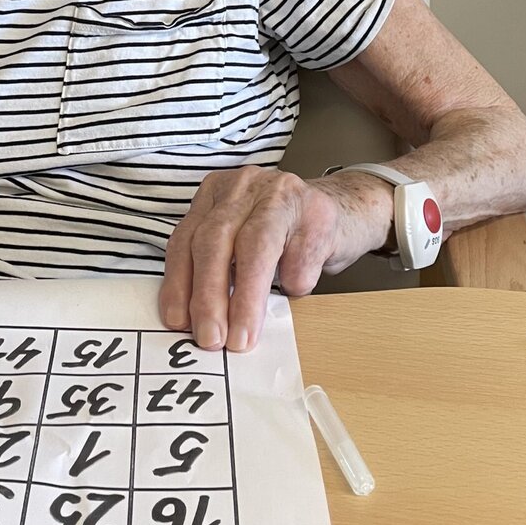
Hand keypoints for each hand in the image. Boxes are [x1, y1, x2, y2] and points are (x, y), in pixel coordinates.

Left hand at [158, 165, 391, 353]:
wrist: (347, 211)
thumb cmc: (285, 236)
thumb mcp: (241, 241)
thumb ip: (216, 269)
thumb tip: (196, 324)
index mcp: (216, 193)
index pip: (186, 238)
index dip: (179, 282)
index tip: (178, 323)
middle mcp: (245, 186)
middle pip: (214, 239)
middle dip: (208, 294)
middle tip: (209, 338)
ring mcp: (283, 194)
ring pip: (255, 245)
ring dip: (246, 299)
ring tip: (242, 337)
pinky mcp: (318, 211)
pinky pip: (299, 258)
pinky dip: (294, 283)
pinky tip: (295, 288)